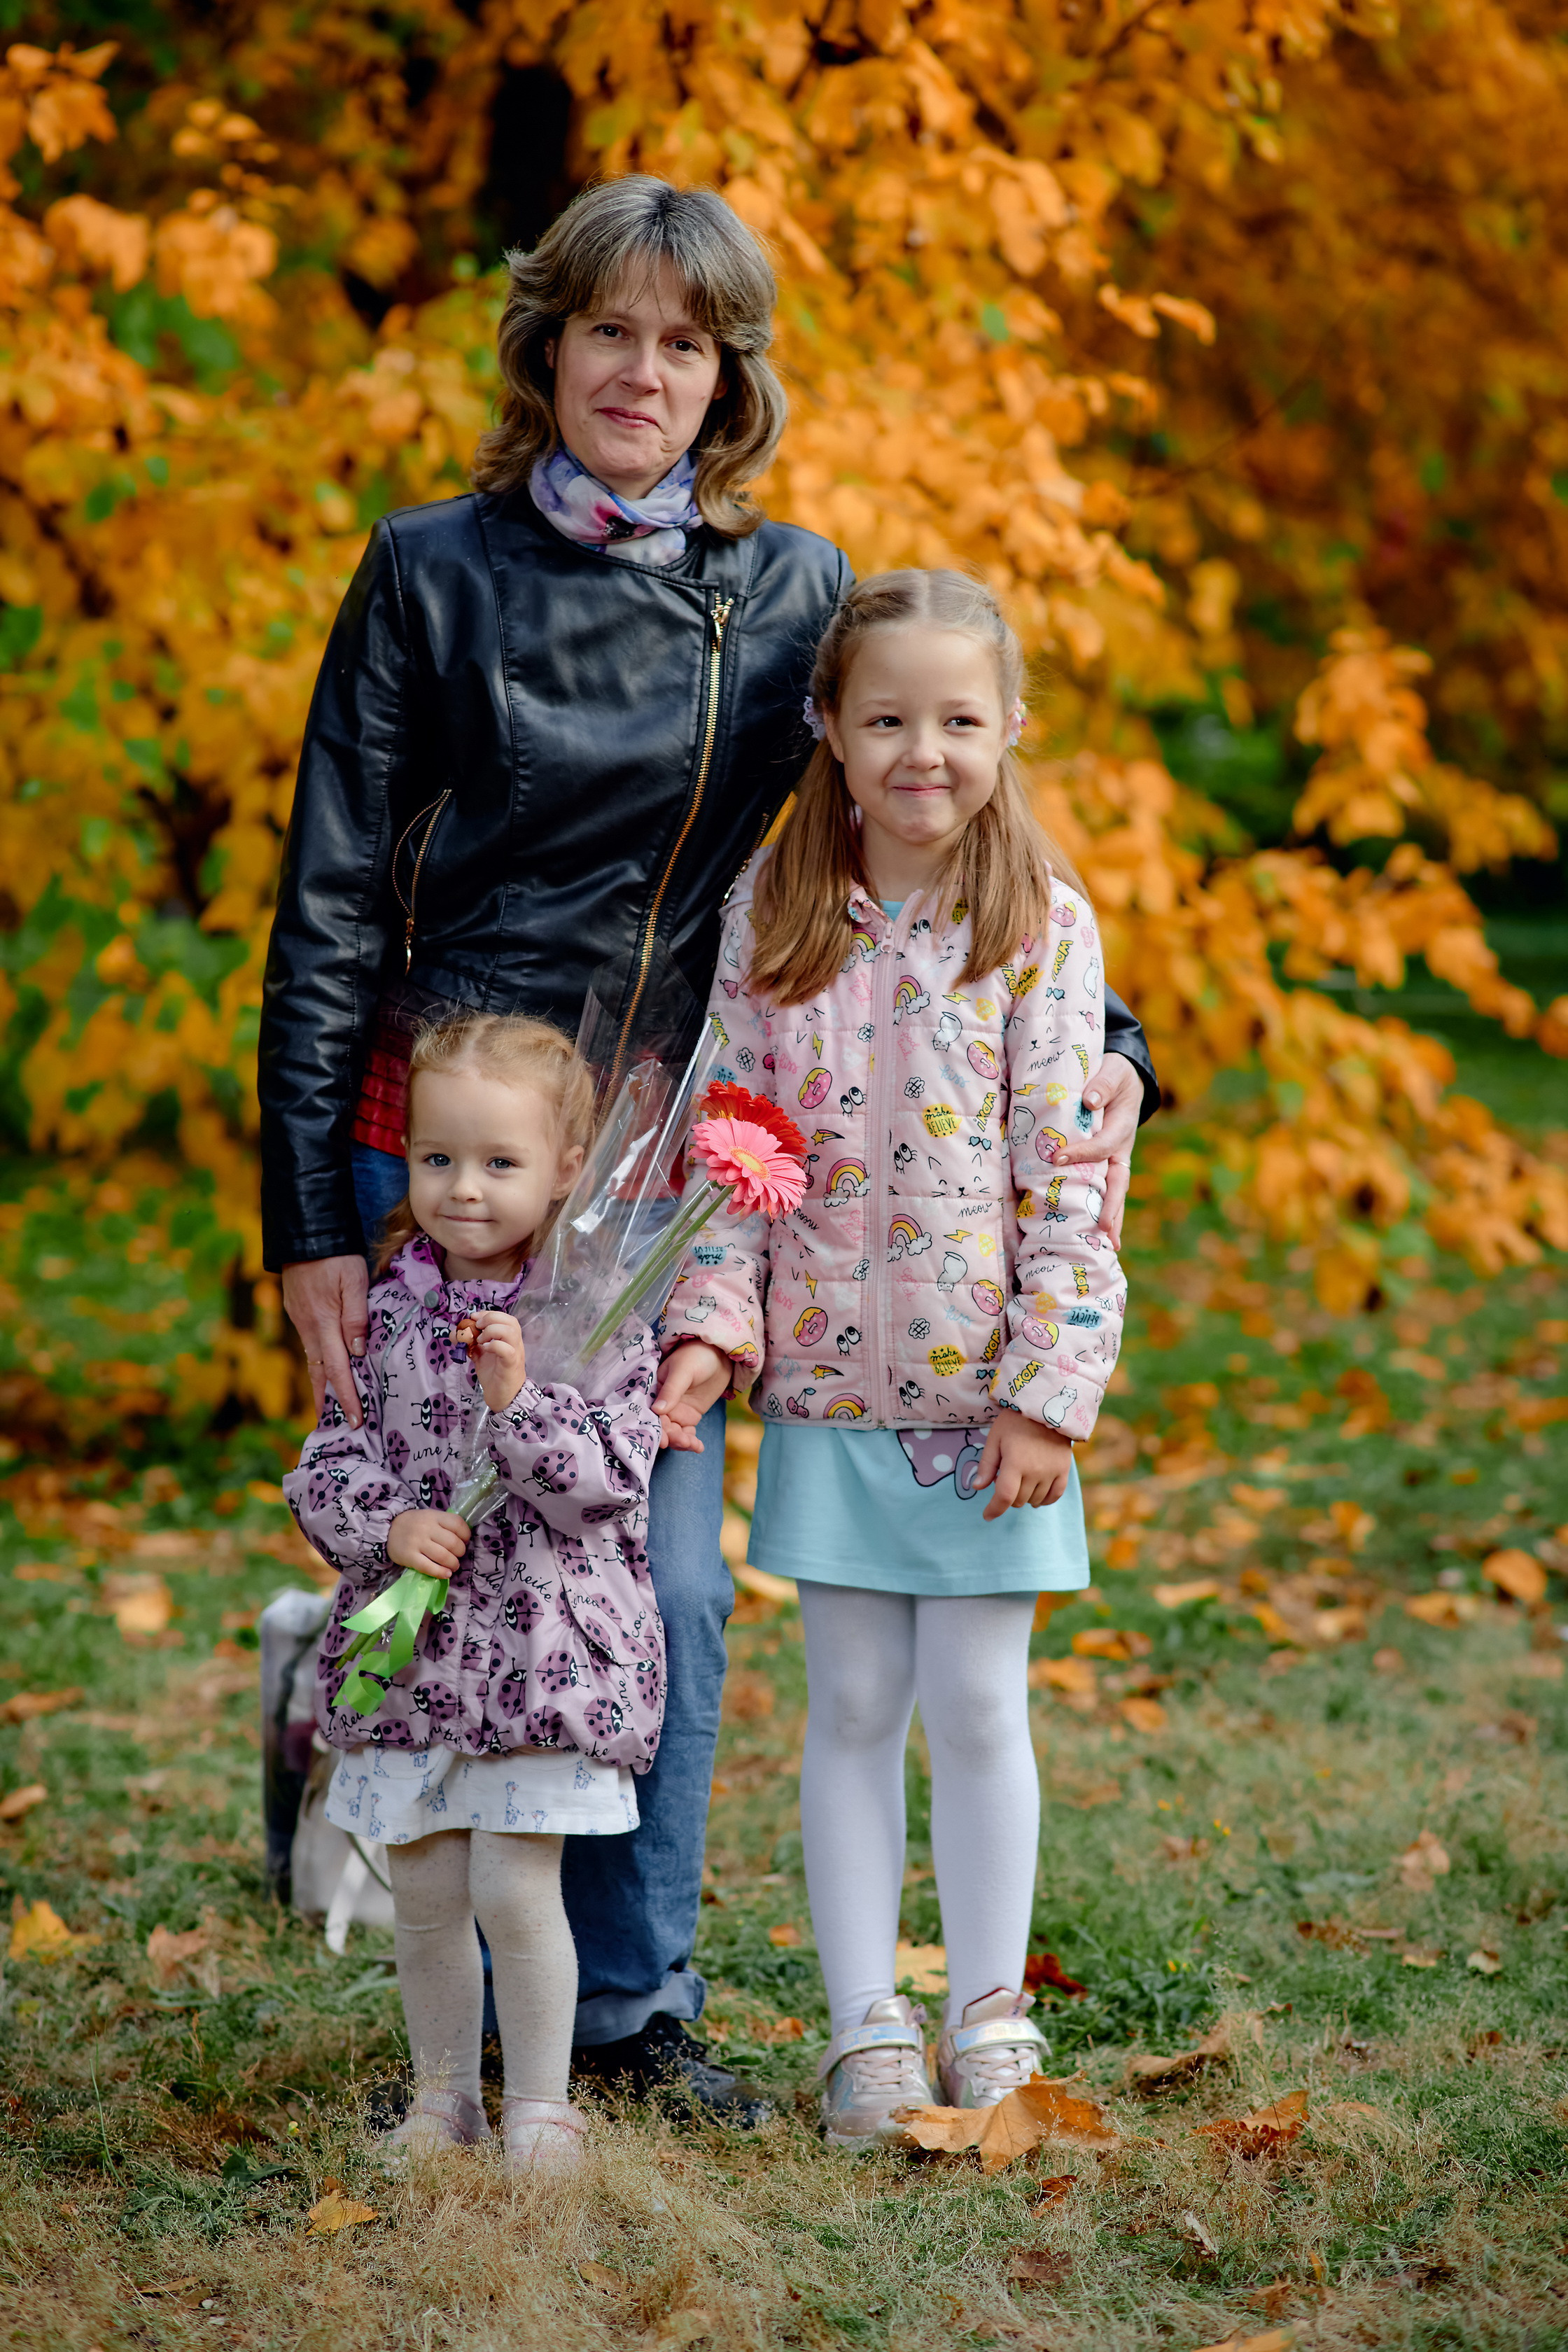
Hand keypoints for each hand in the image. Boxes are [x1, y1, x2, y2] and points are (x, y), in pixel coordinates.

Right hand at [282, 1254, 369, 1428]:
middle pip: (319, 1373)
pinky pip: (310, 1346)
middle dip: (329, 1401)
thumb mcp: (353, 1281)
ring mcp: (300, 1320)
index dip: (347, 1396)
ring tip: (329, 1408)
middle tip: (340, 1426)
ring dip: (321, 1386)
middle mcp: (308, 1327)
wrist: (303, 1233)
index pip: (338, 1369)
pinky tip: (325, 1370)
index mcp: (324, 1323)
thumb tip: (357, 1352)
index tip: (356, 1420)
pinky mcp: (298, 1311)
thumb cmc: (335, 1255)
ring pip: (313, 1361)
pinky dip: (318, 1364)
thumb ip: (356, 1317)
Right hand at [387, 1508, 470, 1579]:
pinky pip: (429, 1567)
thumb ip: (445, 1524)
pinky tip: (446, 1574)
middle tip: (458, 1556)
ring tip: (453, 1566)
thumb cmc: (414, 1524)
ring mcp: (417, 1543)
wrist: (388, 1529)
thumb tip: (464, 1539)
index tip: (465, 1541)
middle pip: (453, 1543)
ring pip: (443, 1556)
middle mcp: (426, 1528)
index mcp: (434, 1516)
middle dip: (460, 1552)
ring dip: (453, 1564)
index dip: (466, 1535)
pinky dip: (440, 1573)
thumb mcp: (429, 1517)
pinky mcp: (409, 1557)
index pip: (457, 1524)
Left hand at [464, 1310, 525, 1413]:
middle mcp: (515, 1343)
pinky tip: (484, 1349)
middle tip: (477, 1328)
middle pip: (510, 1321)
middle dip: (490, 1318)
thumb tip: (454, 1334)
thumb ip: (470, 1343)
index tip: (473, 1317)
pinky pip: (506, 1349)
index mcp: (509, 1339)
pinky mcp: (511, 1364)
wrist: (503, 1397)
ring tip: (480, 1340)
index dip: (488, 1313)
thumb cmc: (494, 1375)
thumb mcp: (480, 1355)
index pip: (505, 1317)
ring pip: (510, 1331)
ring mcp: (515, 1353)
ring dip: (492, 1331)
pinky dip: (494, 1345)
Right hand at [654, 1341, 730, 1451]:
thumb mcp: (683, 1370)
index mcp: (653, 1390)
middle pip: (661, 1426)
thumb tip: (657, 1410)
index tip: (662, 1440)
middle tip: (682, 1442)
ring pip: (673, 1433)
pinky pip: (686, 1433)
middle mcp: (661, 1403)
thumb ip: (672, 1390)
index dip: (653, 1427)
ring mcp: (675, 1412)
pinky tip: (698, 1447)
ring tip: (692, 1444)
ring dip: (681, 1442)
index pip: (649, 1412)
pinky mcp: (689, 1417)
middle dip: (670, 1437)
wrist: (719, 1356)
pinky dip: (691, 1442)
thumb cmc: (696, 1356)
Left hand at [975, 1411, 1072, 1519]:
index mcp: (1015, 1463)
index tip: (987, 1515)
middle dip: (1007, 1497)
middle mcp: (1035, 1471)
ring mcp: (1052, 1472)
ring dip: (1024, 1498)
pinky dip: (1044, 1500)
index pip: (1004, 1497)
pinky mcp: (1063, 1470)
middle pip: (1018, 1500)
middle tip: (1005, 1481)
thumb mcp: (995, 1438)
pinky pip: (1055, 1496)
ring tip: (1020, 1483)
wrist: (1048, 1406)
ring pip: (1034, 1500)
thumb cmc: (1016, 1421)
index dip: (994, 1510)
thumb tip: (977, 1487)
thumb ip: (987, 1464)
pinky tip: (1037, 1496)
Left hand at [1046, 1050, 1142, 1249]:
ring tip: (1107, 1246)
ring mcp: (1114, 1160)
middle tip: (1103, 1231)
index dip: (1082, 1153)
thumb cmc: (1115, 1074)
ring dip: (1111, 1218)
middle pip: (1118, 1184)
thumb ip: (1103, 1083)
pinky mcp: (1105, 1164)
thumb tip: (1089, 1101)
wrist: (1122, 1077)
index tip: (1057, 1156)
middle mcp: (1121, 1150)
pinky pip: (1102, 1189)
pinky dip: (1102, 1210)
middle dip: (1112, 1208)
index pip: (1102, 1146)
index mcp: (1122, 1128)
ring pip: (1113, 1193)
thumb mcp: (1113, 1070)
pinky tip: (1096, 1233)